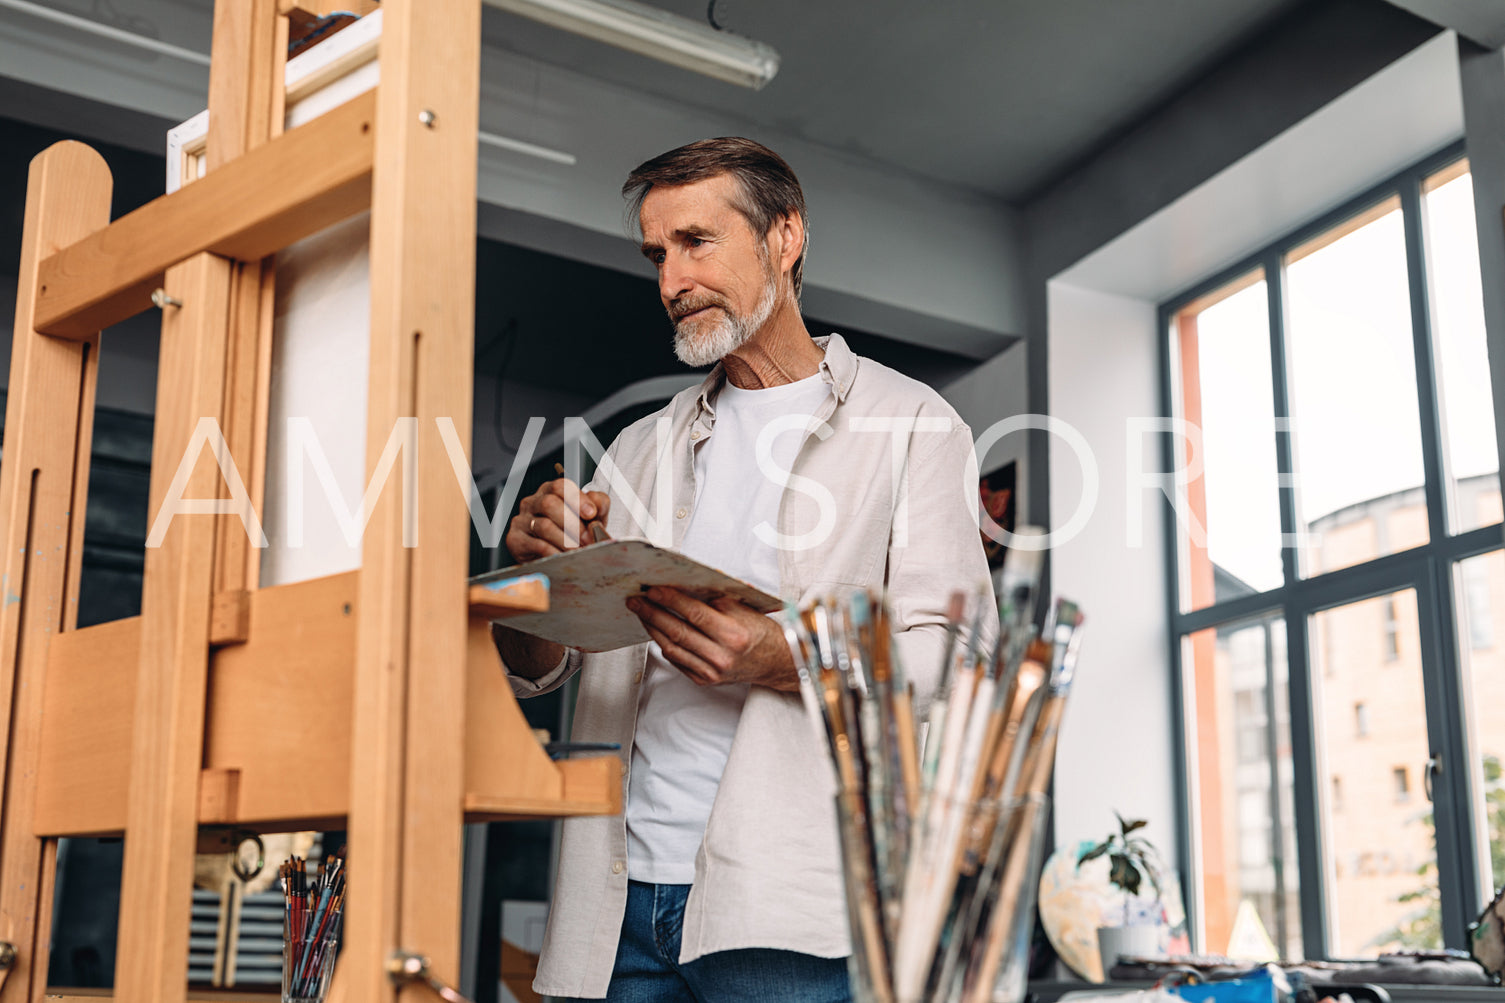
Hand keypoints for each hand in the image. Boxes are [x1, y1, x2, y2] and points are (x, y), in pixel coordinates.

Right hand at [506, 478, 610, 560]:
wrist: (553, 556)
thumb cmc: (572, 532)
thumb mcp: (590, 517)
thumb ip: (598, 505)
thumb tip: (596, 505)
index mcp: (550, 491)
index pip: (561, 486)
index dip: (577, 499)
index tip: (592, 514)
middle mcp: (533, 502)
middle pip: (549, 504)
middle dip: (573, 524)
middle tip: (587, 539)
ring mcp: (522, 520)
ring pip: (544, 526)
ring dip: (566, 541)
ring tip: (578, 550)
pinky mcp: (515, 540)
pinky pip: (537, 545)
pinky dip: (555, 552)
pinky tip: (564, 556)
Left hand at [625, 586, 797, 691]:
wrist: (776, 663)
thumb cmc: (762, 633)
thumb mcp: (745, 610)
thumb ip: (716, 600)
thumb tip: (685, 587)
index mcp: (733, 635)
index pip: (694, 613)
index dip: (670, 600)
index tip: (653, 589)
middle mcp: (721, 656)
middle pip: (677, 631)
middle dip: (652, 613)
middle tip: (636, 600)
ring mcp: (711, 671)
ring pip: (672, 648)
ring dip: (653, 628)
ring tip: (642, 613)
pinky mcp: (705, 680)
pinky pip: (677, 661)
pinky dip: (665, 644)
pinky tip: (658, 631)